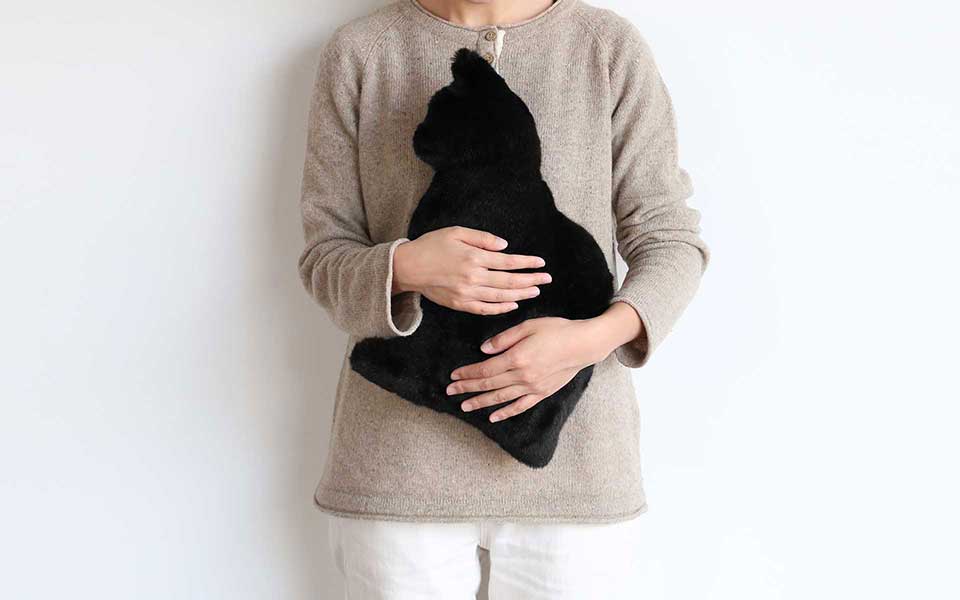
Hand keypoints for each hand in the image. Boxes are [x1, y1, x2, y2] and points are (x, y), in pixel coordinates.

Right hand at [392, 226, 551, 314]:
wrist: (408, 267)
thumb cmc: (432, 245)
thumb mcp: (456, 232)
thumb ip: (482, 238)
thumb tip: (505, 246)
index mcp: (474, 257)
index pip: (508, 262)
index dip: (527, 263)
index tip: (541, 263)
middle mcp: (473, 277)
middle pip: (509, 281)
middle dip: (531, 280)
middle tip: (547, 279)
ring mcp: (467, 293)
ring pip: (500, 297)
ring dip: (520, 294)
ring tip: (535, 291)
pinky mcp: (460, 304)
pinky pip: (485, 309)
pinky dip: (501, 308)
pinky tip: (513, 305)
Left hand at [445, 303, 643, 421]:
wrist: (584, 344)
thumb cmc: (557, 330)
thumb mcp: (529, 326)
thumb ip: (504, 338)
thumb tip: (484, 350)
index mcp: (517, 357)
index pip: (485, 369)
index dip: (467, 374)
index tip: (453, 377)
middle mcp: (523, 376)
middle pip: (489, 384)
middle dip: (467, 388)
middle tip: (450, 392)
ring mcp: (533, 387)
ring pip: (501, 398)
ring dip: (481, 402)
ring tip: (465, 406)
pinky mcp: (542, 393)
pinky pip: (520, 406)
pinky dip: (506, 413)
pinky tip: (493, 417)